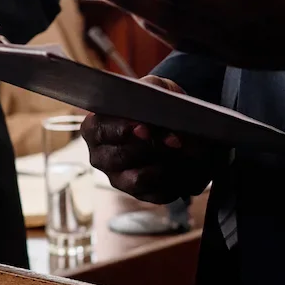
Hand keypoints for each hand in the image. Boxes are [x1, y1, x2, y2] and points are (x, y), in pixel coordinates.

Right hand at [82, 99, 219, 202]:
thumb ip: (153, 98)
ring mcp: (119, 179)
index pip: (98, 131)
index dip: (121, 130)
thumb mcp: (156, 89)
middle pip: (119, 157)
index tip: (145, 128)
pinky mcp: (142, 194)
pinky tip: (188, 165)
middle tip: (176, 140)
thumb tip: (155, 125)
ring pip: (138, 179)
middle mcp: (101, 157)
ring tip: (186, 152)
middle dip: (150, 148)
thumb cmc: (160, 104)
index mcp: (95, 128)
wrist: (181, 123)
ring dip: (165, 165)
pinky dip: (177, 180)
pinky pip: (157, 193)